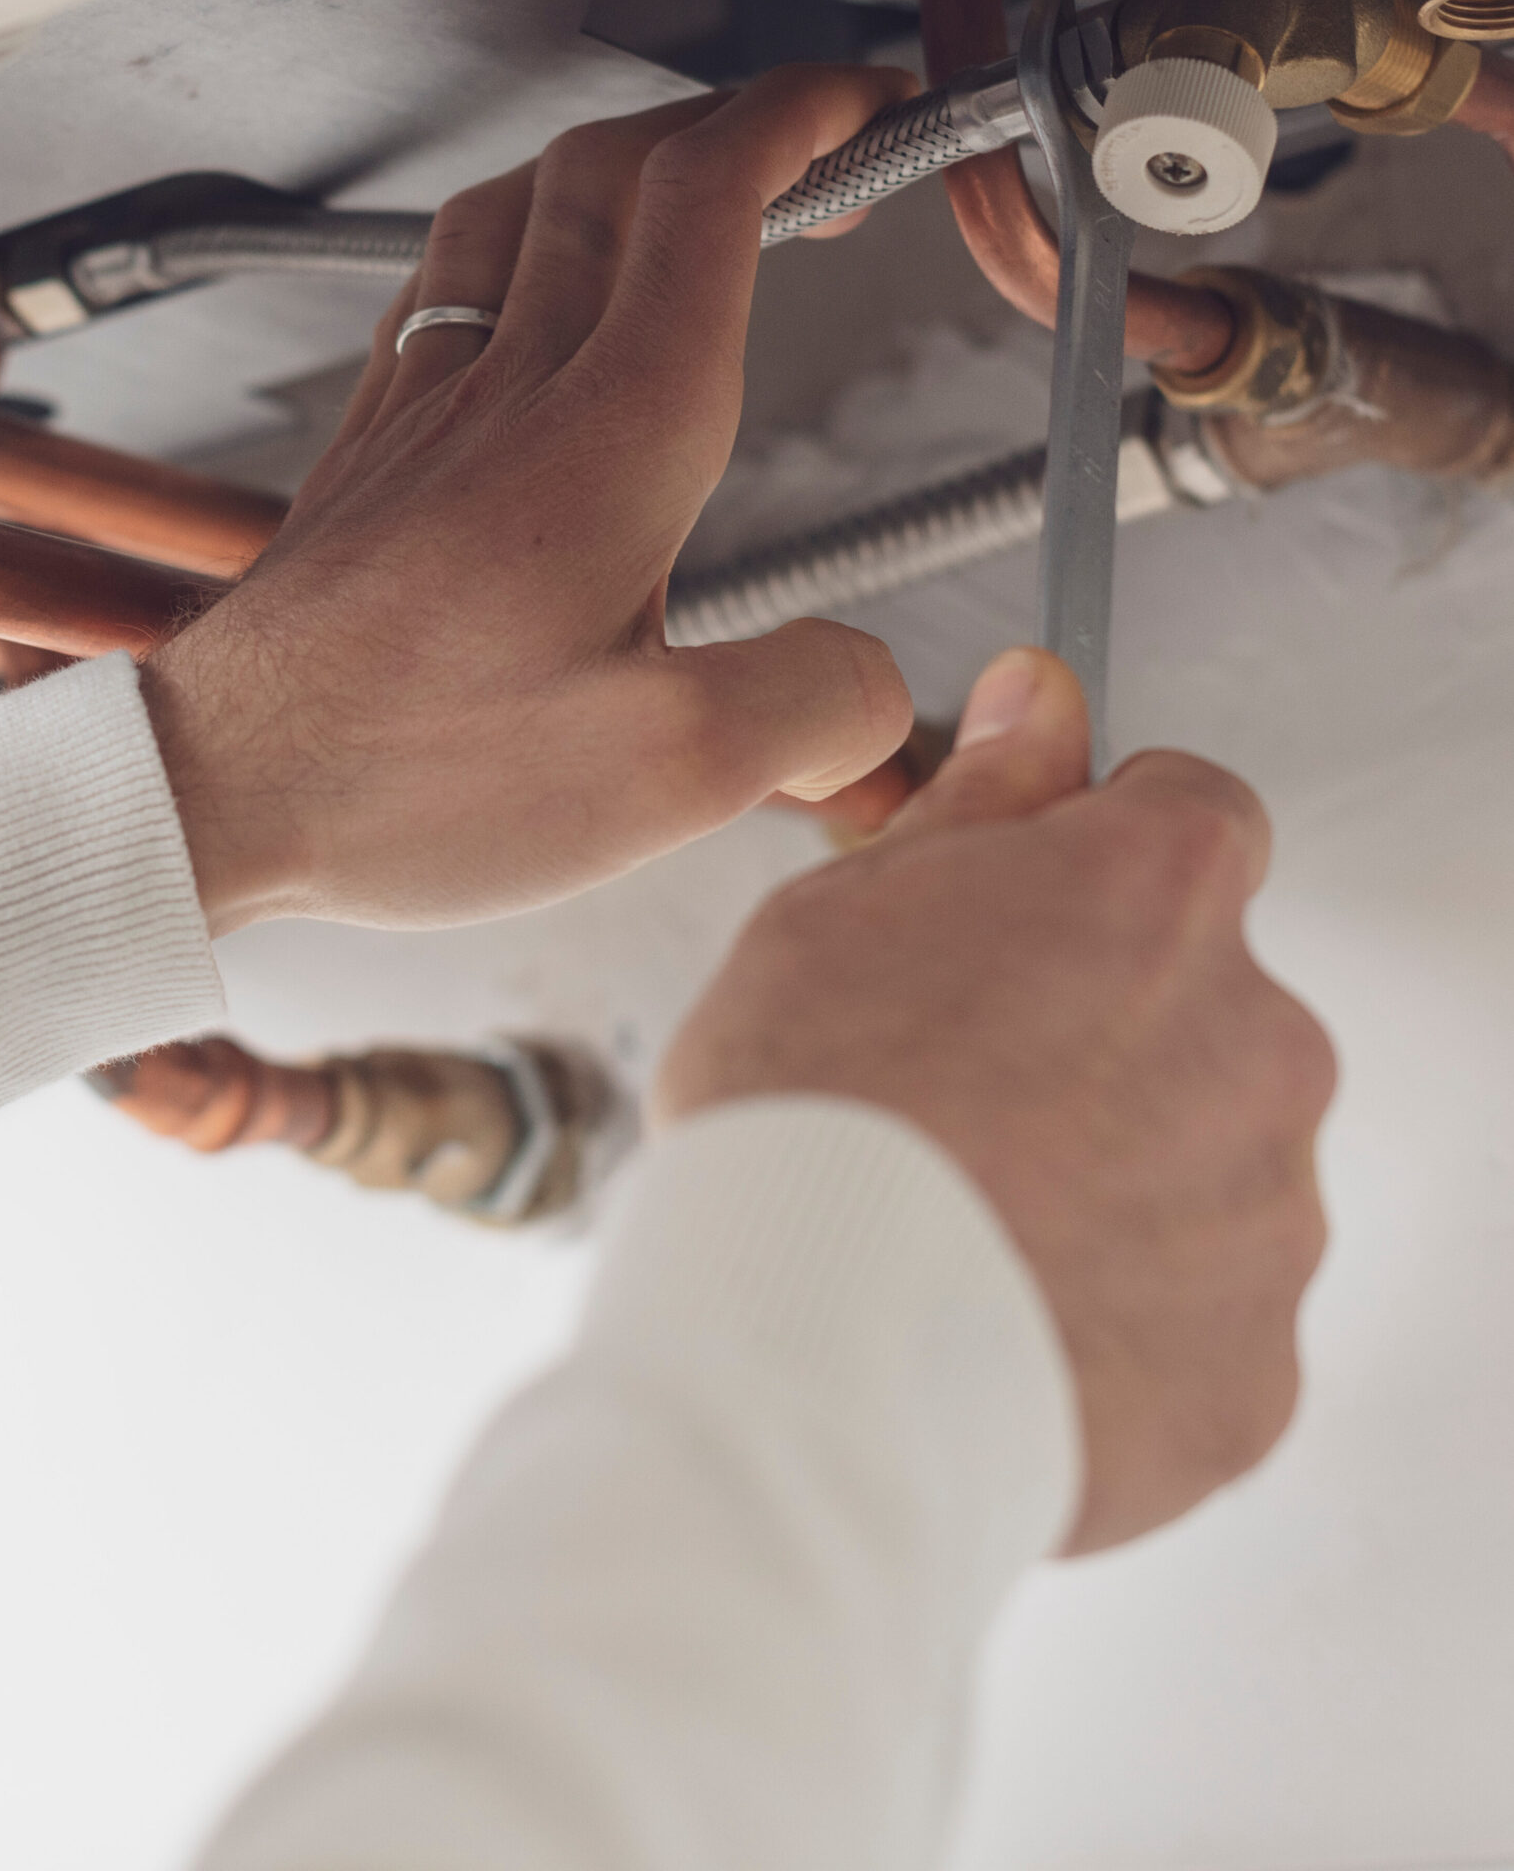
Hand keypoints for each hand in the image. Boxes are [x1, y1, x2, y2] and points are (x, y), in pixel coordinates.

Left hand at [141, 66, 917, 933]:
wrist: (213, 790)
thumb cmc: (404, 776)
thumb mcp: (667, 777)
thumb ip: (812, 707)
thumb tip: (874, 689)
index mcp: (611, 435)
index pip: (708, 193)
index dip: (806, 118)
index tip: (871, 108)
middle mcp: (510, 389)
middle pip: (615, 167)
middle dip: (736, 123)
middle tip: (818, 157)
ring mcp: (425, 408)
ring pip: (515, 205)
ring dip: (619, 167)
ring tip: (685, 197)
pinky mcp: (370, 451)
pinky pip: (438, 285)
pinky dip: (515, 242)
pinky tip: (523, 292)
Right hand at [659, 647, 1336, 1553]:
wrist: (805, 1359)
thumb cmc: (808, 1119)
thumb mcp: (843, 905)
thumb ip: (980, 801)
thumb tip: (1042, 704)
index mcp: (1158, 896)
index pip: (1193, 815)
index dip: (1094, 858)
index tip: (1025, 911)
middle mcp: (1256, 1040)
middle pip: (1200, 1004)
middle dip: (1101, 1033)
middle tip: (951, 1088)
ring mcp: (1269, 1217)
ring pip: (1203, 1165)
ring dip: (1113, 1176)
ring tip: (958, 1218)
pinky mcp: (1252, 1371)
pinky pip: (1197, 1321)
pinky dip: (1117, 1315)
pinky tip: (996, 1311)